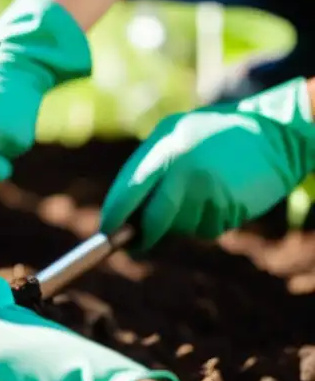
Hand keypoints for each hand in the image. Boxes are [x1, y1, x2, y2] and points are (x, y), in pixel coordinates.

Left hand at [101, 77, 314, 249]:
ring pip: (179, 229)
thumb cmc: (215, 134)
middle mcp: (183, 171)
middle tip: (136, 247)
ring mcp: (208, 191)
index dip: (113, 217)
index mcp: (165, 148)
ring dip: (180, 226)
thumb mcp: (176, 135)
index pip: (128, 192)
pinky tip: (217, 199)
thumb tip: (122, 214)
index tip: (106, 233)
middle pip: (152, 221)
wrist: (275, 132)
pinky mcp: (229, 208)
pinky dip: (204, 223)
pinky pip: (205, 230)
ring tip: (197, 197)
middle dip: (142, 238)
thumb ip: (148, 168)